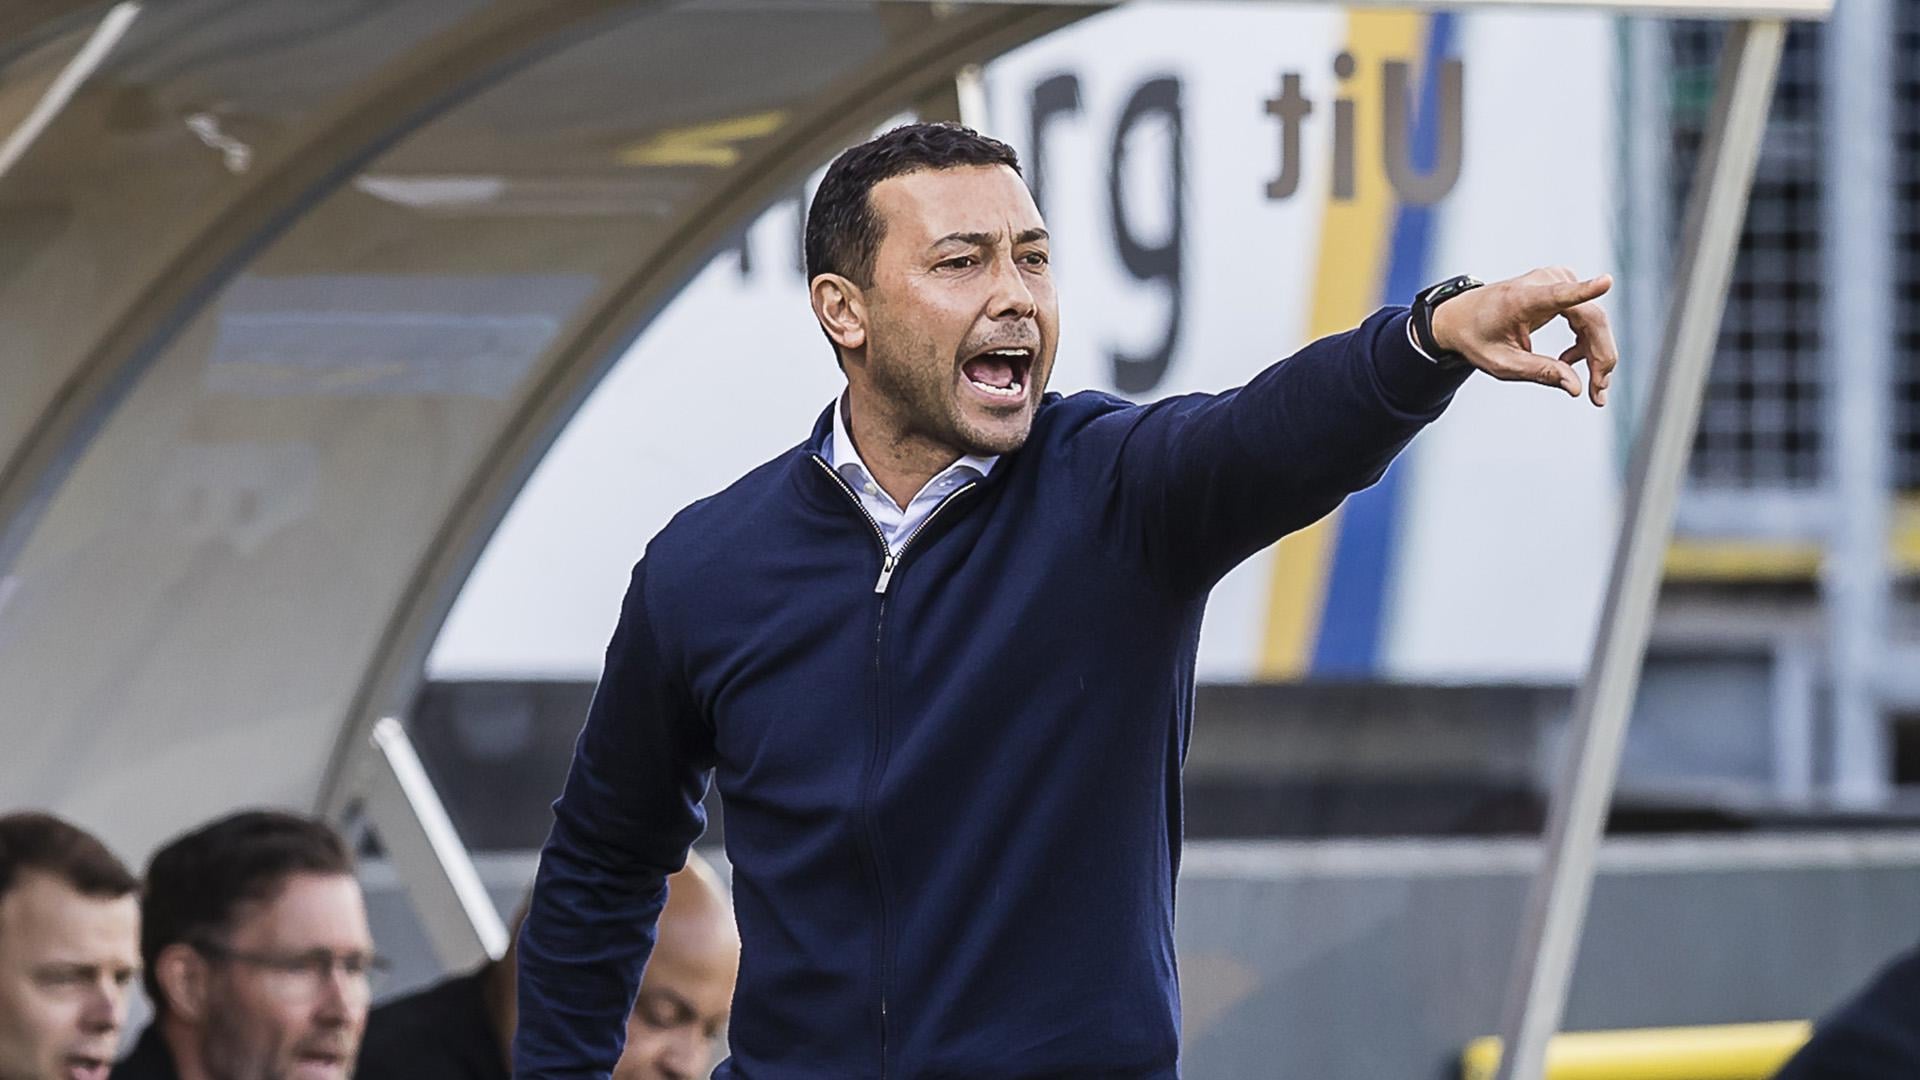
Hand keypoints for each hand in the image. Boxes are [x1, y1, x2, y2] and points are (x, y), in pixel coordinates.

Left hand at [1429, 266, 1617, 406]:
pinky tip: (1569, 361)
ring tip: (1591, 385)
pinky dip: (1587, 342)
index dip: (1585, 290)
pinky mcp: (1562, 284)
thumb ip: (1540, 372)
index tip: (1606, 282)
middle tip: (1599, 392)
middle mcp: (1542, 282)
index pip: (1559, 295)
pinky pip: (1587, 315)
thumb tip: (1576, 388)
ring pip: (1593, 318)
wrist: (1461, 316)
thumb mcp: (1502, 364)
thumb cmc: (1478, 338)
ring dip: (1597, 353)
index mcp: (1521, 299)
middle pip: (1590, 317)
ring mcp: (1555, 279)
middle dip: (1601, 356)